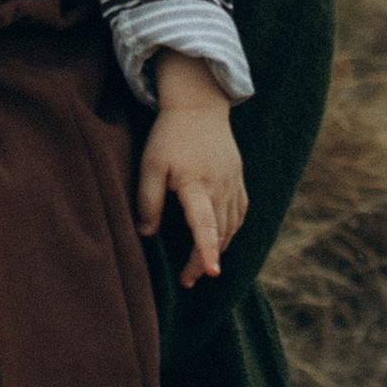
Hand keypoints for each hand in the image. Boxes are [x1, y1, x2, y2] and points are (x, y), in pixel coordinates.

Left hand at [136, 69, 247, 286]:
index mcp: (196, 184)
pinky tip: (220, 238)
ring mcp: (233, 184)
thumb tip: (145, 234)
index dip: (206, 251)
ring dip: (218, 248)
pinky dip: (230, 231)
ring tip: (200, 266)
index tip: (211, 273)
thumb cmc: (169, 135)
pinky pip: (240, 214)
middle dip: (204, 260)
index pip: (204, 224)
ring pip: (231, 227)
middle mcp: (220, 187)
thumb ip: (148, 200)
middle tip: (187, 280)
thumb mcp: (150, 165)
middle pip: (219, 233)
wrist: (199, 106)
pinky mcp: (239, 180)